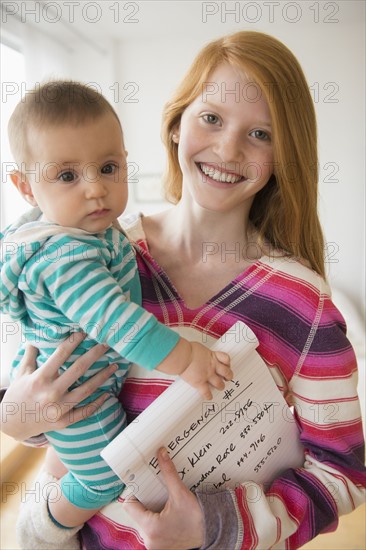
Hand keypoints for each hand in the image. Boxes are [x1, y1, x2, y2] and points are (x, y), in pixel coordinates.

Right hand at [0, 332, 117, 439]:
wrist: (11, 425)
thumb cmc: (18, 394)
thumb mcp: (22, 372)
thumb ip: (30, 354)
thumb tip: (36, 335)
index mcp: (40, 378)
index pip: (60, 355)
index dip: (74, 341)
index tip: (85, 332)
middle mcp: (51, 392)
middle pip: (78, 369)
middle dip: (95, 354)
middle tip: (107, 344)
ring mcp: (59, 408)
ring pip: (86, 389)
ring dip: (102, 376)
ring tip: (114, 366)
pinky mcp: (63, 421)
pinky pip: (84, 412)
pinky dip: (97, 403)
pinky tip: (108, 393)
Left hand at [124, 447, 204, 549]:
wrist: (212, 535)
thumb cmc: (197, 520)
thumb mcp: (181, 494)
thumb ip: (169, 473)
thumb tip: (161, 454)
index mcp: (150, 527)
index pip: (129, 505)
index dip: (135, 493)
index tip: (144, 485)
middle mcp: (149, 539)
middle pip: (137, 513)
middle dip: (146, 500)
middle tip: (156, 490)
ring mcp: (154, 544)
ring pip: (144, 521)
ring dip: (152, 510)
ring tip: (163, 501)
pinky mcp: (160, 546)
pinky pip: (152, 529)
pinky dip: (157, 519)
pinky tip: (168, 513)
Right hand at [181, 343, 231, 399]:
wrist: (183, 356)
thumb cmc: (187, 350)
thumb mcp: (198, 348)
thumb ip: (201, 353)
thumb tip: (195, 353)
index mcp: (212, 356)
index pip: (225, 359)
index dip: (228, 363)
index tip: (227, 365)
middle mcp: (212, 366)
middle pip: (226, 373)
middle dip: (228, 376)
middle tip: (227, 377)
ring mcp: (207, 375)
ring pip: (219, 383)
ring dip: (221, 386)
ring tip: (220, 387)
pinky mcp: (200, 382)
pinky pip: (206, 392)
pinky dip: (208, 395)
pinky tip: (208, 397)